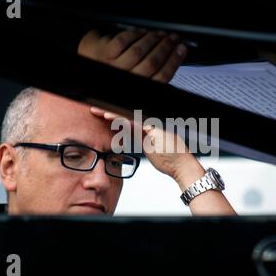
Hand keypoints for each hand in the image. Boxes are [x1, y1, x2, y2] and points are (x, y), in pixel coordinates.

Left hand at [78, 29, 186, 82]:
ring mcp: (113, 68)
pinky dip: (136, 34)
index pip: (160, 78)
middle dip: (166, 48)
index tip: (182, 49)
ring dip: (153, 39)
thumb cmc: (116, 76)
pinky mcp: (104, 54)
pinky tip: (142, 32)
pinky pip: (124, 41)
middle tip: (174, 38)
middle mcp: (124, 83)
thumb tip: (175, 57)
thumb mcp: (136, 82)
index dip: (174, 62)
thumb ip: (152, 76)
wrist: (88, 70)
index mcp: (136, 92)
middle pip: (151, 64)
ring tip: (161, 34)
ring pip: (139, 52)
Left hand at [90, 106, 236, 214]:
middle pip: (125, 116)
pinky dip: (122, 121)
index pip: (126, 120)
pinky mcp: (153, 131)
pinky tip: (111, 118)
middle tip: (94, 110)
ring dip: (113, 115)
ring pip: (128, 117)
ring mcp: (151, 127)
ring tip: (100, 113)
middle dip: (109, 112)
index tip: (100, 116)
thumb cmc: (169, 160)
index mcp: (146, 130)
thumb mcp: (152, 150)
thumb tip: (134, 141)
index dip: (113, 117)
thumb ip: (143, 142)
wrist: (181, 165)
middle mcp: (148, 126)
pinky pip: (134, 124)